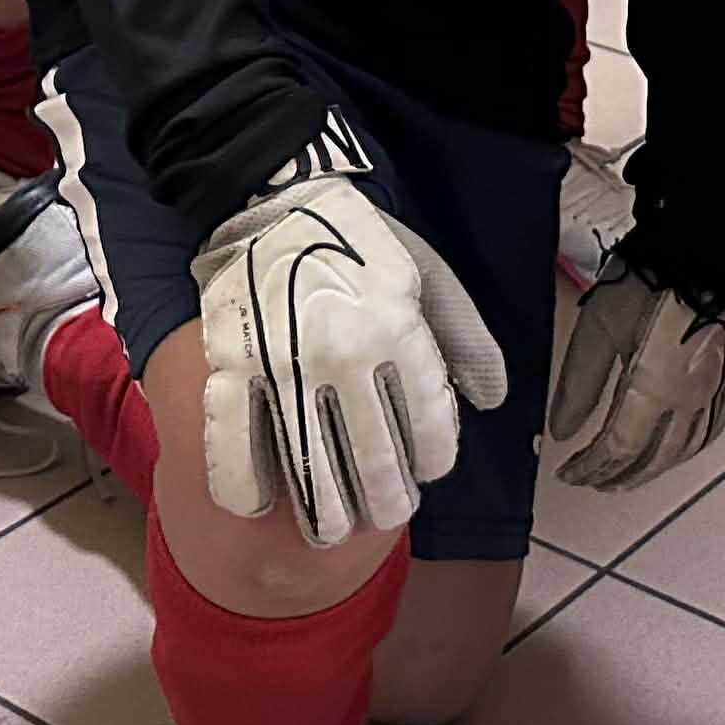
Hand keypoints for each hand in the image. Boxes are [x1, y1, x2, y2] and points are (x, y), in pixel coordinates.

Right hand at [190, 170, 508, 546]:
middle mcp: (345, 358)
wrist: (271, 197)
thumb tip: (492, 400)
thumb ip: (464, 336)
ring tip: (334, 526)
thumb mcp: (426, 274)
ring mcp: (283, 367)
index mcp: (398, 332)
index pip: (431, 433)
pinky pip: (234, 447)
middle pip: (376, 468)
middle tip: (383, 509)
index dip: (434, 463)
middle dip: (386, 503)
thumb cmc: (358, 241)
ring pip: (312, 475)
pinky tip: (260, 504)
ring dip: (328, 516)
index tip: (426, 469)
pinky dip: (245, 487)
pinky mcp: (231, 366)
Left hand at [542, 259, 724, 488]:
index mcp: (654, 389)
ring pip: (685, 451)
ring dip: (655, 470)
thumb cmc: (645, 281)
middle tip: (595, 482)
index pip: (619, 448)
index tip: (569, 472)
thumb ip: (578, 385)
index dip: (591, 466)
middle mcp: (690, 401)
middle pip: (654, 458)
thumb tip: (561, 431)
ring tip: (629, 475)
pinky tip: (676, 451)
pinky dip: (689, 450)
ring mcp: (715, 393)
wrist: (698, 247)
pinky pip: (712, 431)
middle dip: (620, 476)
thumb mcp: (596, 329)